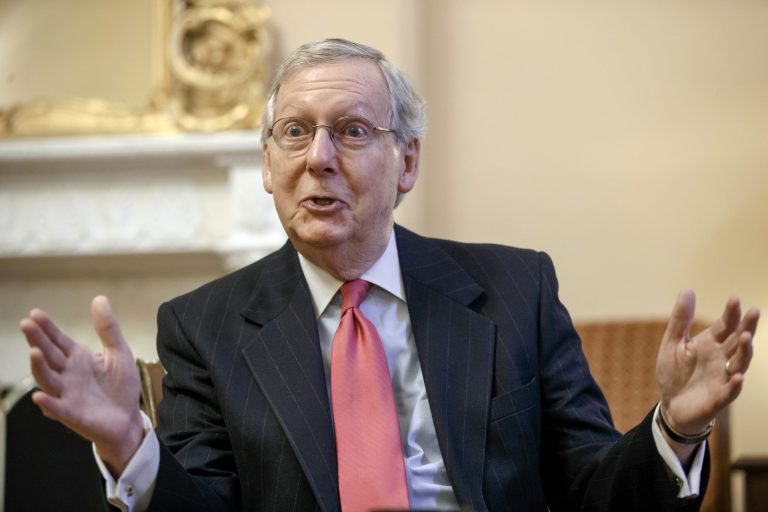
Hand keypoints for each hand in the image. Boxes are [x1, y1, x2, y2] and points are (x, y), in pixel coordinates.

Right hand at [20, 295, 144, 476]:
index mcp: (78, 359)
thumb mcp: (118, 352)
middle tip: (26, 324)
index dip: (47, 328)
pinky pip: (57, 408)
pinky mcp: (73, 414)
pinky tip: (39, 396)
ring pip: (48, 380)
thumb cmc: (121, 386)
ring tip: (34, 352)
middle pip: (48, 356)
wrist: (129, 418)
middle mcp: (67, 375)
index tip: (34, 313)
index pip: (58, 341)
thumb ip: (108, 328)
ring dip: (39, 367)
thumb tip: (99, 298)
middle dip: (37, 341)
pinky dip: (48, 403)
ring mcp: (68, 394)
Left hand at [656, 290, 758, 437]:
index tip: (735, 299)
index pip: (725, 325)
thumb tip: (687, 290)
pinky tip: (737, 377)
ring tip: (746, 337)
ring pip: (739, 363)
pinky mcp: (718, 398)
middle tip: (754, 312)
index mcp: (710, 343)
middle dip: (746, 327)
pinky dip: (734, 385)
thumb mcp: (673, 343)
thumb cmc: (674, 372)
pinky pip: (729, 391)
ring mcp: (722, 378)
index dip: (731, 313)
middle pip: (738, 341)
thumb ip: (680, 319)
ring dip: (744, 352)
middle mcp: (721, 359)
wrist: (671, 405)